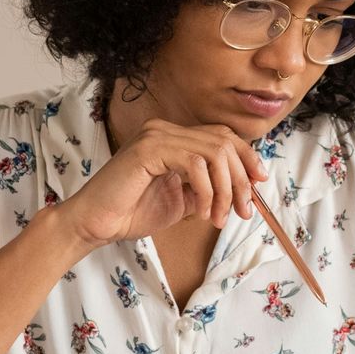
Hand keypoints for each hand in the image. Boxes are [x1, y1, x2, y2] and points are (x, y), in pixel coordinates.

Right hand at [56, 118, 267, 249]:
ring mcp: (156, 135)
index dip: (247, 157)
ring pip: (214, 152)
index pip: (222, 136)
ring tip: (217, 218)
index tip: (259, 183)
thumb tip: (243, 188)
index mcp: (172, 137)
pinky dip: (206, 192)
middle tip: (243, 211)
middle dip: (241, 179)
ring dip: (225, 190)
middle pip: (224, 142)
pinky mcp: (148, 149)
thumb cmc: (131, 212)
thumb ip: (207, 188)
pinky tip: (198, 213)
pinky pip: (195, 164)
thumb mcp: (182, 200)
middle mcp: (164, 129)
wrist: (95, 223)